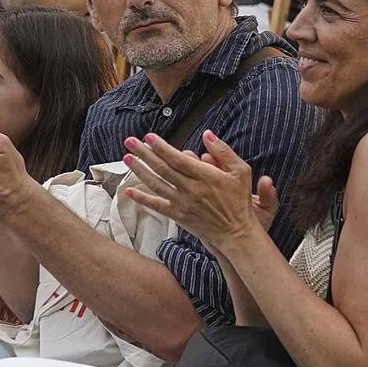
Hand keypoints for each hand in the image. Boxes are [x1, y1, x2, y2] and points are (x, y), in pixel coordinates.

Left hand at [119, 129, 268, 249]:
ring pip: (156, 183)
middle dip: (144, 153)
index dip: (161, 147)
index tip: (149, 137)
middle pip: (162, 168)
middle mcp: (191, 188)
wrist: (237, 232)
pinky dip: (141, 198)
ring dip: (139, 170)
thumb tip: (208, 134)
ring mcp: (182, 202)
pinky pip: (156, 205)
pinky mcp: (178, 215)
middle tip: (130, 141)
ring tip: (127, 158)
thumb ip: (224, 151)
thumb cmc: (240, 200)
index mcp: (206, 176)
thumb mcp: (241, 171)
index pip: (177, 158)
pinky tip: (129, 191)